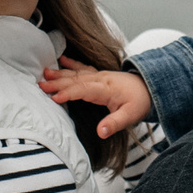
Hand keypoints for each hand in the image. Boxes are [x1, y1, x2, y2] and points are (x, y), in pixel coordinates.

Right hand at [38, 57, 153, 138]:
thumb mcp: (130, 116)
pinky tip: (62, 59)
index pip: (84, 90)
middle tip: (41, 84)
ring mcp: (100, 75)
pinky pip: (83, 67)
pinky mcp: (100, 75)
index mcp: (106, 89)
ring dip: (61, 73)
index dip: (69, 93)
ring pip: (77, 73)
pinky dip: (72, 63)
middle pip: (76, 80)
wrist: (151, 88)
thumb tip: (100, 132)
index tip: (54, 98)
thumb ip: (114, 124)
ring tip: (45, 72)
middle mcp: (101, 79)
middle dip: (58, 82)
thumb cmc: (140, 102)